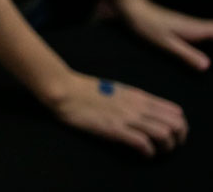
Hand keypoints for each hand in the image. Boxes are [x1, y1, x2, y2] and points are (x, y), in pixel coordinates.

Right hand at [47, 71, 185, 156]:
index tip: (173, 136)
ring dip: (165, 148)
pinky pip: (142, 143)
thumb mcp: (118, 90)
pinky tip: (143, 154)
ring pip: (164, 134)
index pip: (176, 112)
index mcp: (139, 96)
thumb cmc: (87, 90)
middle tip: (168, 147)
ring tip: (156, 151)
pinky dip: (148, 152)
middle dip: (177, 139)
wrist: (65, 91)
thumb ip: (135, 101)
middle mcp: (137, 106)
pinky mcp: (114, 129)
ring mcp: (126, 118)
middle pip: (175, 124)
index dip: (180, 127)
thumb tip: (149, 113)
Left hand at [121, 0, 212, 70]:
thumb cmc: (146, 24)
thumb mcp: (166, 43)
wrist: (131, 7)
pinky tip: (202, 49)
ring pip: (209, 31)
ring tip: (209, 60)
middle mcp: (194, 25)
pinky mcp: (181, 26)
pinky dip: (206, 39)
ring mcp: (188, 25)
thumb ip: (186, 54)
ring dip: (211, 38)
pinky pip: (200, 33)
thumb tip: (207, 65)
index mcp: (194, 29)